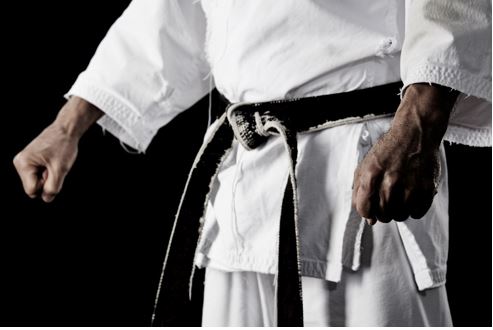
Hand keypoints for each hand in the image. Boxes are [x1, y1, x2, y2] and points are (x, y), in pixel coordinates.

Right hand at [13, 97, 102, 201]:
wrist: (66, 130)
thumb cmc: (63, 145)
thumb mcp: (61, 169)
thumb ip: (53, 187)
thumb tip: (46, 198)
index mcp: (23, 164)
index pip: (32, 190)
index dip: (46, 186)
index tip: (53, 172)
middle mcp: (19, 162)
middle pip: (33, 186)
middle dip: (46, 180)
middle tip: (54, 166)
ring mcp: (23, 161)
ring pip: (36, 181)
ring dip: (48, 175)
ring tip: (53, 162)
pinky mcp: (29, 160)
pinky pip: (38, 174)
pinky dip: (47, 171)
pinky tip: (51, 161)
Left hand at [352, 83, 458, 223]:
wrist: (415, 134)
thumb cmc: (388, 151)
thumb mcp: (365, 166)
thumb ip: (361, 192)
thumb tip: (369, 219)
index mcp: (371, 175)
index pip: (364, 209)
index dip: (366, 211)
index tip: (370, 207)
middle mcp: (390, 182)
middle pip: (383, 216)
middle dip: (382, 211)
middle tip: (387, 198)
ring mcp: (410, 186)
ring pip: (400, 217)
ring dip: (398, 210)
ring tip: (400, 195)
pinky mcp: (427, 188)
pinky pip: (417, 213)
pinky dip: (413, 208)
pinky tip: (411, 195)